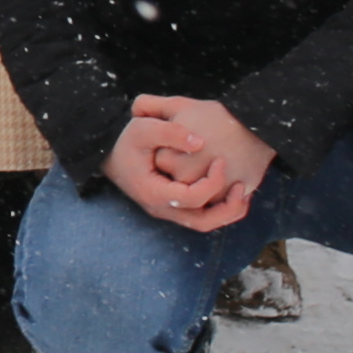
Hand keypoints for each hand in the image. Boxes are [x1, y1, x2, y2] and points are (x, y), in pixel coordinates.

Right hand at [115, 93, 268, 231]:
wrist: (108, 154)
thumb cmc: (125, 141)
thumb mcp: (142, 128)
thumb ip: (170, 132)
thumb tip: (200, 142)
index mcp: (154, 193)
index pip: (193, 198)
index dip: (213, 181)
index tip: (221, 160)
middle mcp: (161, 208)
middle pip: (203, 222)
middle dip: (228, 208)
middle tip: (242, 187)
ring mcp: (168, 211)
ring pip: (205, 223)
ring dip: (227, 212)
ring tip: (243, 192)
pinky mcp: (173, 207)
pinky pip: (201, 216)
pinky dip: (219, 208)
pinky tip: (230, 190)